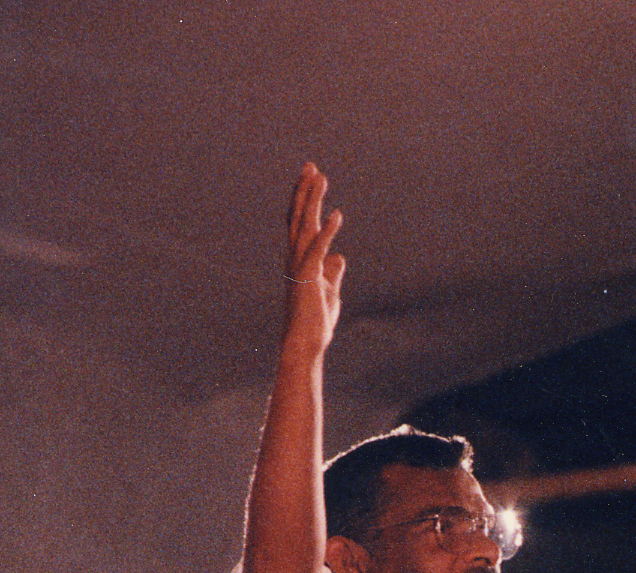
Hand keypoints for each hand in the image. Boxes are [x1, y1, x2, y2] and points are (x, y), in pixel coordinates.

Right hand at [283, 162, 344, 359]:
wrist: (306, 343)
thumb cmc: (315, 322)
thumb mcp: (329, 292)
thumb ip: (333, 273)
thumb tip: (339, 257)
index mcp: (300, 260)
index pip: (300, 223)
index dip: (304, 200)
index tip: (312, 178)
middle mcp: (295, 258)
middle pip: (297, 217)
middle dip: (304, 190)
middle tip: (311, 166)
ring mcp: (301, 267)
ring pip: (304, 226)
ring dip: (313, 201)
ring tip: (321, 177)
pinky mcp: (310, 277)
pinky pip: (318, 250)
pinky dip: (327, 232)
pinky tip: (337, 215)